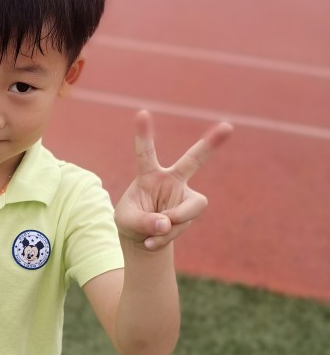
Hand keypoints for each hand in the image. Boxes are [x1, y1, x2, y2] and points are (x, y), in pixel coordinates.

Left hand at [114, 111, 231, 251]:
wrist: (143, 238)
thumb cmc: (131, 222)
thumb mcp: (126, 221)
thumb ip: (143, 221)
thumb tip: (167, 223)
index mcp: (148, 175)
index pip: (146, 152)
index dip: (144, 134)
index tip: (141, 113)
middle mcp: (170, 180)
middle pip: (193, 160)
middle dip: (210, 144)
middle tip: (228, 126)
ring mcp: (184, 196)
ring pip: (192, 207)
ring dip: (173, 223)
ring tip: (153, 233)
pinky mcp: (191, 211)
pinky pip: (183, 225)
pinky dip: (166, 237)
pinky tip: (152, 241)